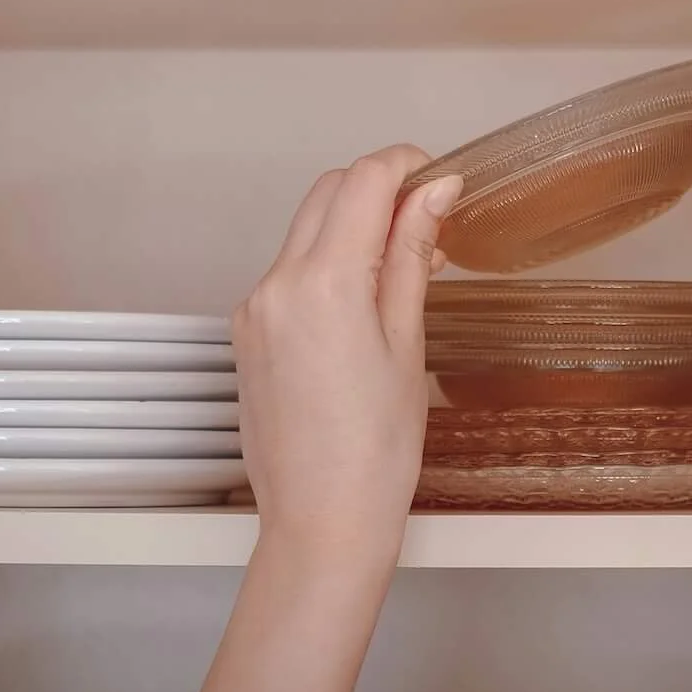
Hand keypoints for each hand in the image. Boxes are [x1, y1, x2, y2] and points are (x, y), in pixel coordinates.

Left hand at [188, 146, 462, 691]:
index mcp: (323, 283)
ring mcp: (254, 309)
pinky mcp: (247, 334)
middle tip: (433, 220)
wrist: (320, 525)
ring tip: (408, 266)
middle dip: (379, 188)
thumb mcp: (407, 344)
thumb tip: (435, 193)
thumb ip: (413, 256)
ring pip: (306, 229)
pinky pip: (289, 272)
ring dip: (353, 225)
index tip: (444, 180)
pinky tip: (367, 300)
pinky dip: (328, 263)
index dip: (408, 166)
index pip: (363, 180)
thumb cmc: (376, 453)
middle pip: (328, 192)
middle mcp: (275, 284)